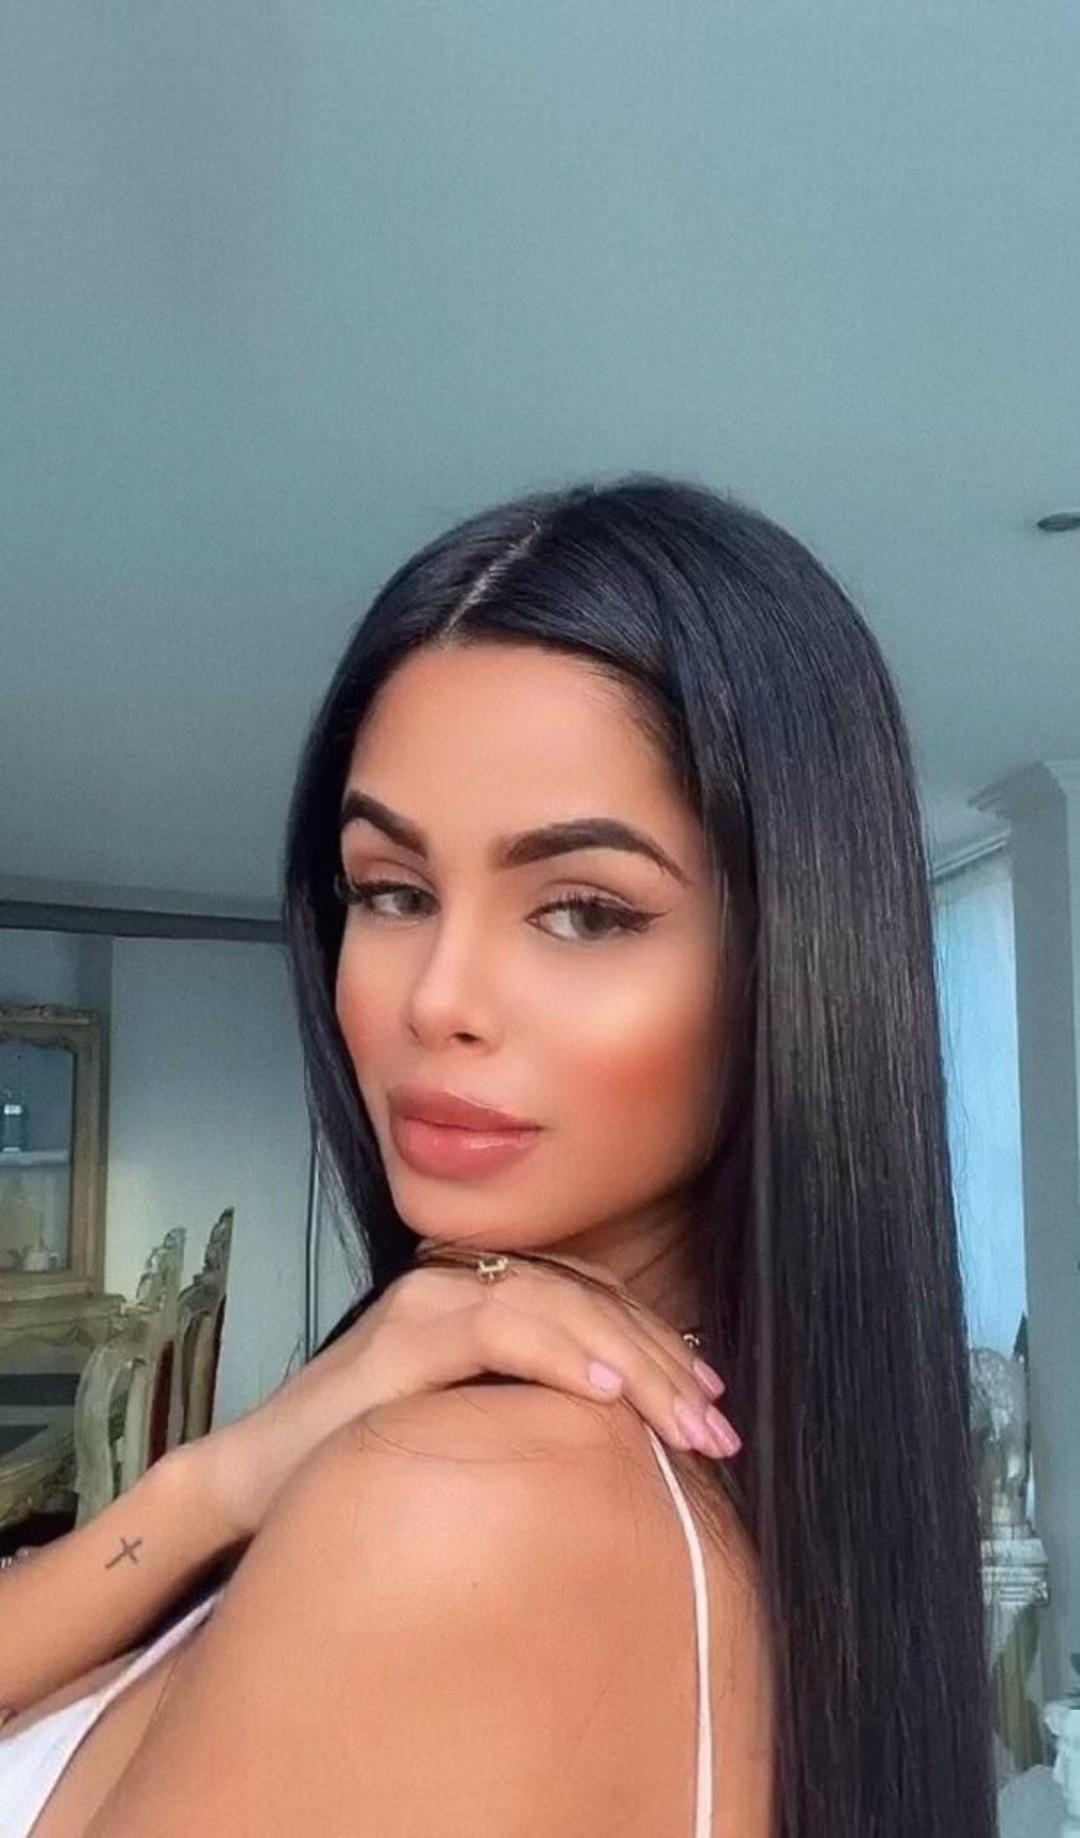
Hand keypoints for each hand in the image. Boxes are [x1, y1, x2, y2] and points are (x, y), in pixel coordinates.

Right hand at [197, 1249, 738, 1540]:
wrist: (257, 1484)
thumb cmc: (367, 1461)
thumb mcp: (472, 1426)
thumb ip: (531, 1406)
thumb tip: (628, 1432)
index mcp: (479, 1295)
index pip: (592, 1297)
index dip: (658, 1342)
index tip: (711, 1402)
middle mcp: (456, 1284)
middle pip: (588, 1297)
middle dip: (664, 1360)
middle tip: (718, 1427)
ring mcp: (427, 1303)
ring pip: (557, 1303)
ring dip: (634, 1360)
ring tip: (686, 1419)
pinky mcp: (401, 1338)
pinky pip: (499, 1329)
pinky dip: (561, 1353)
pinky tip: (607, 1390)